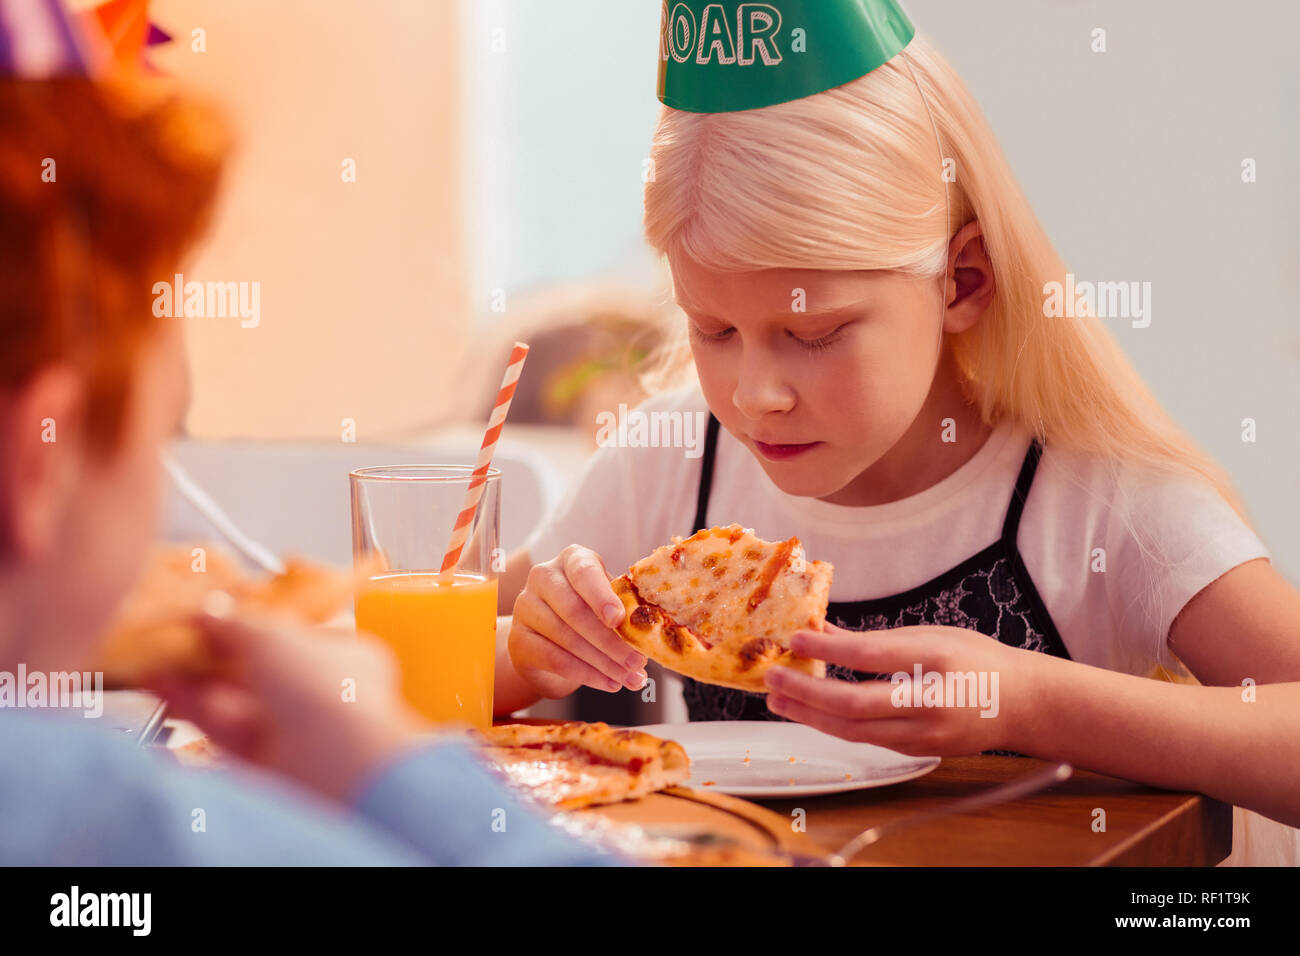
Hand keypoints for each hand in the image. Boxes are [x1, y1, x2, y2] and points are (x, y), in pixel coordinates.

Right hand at [148, 610, 433, 803]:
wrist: (330, 762)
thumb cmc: (322, 688)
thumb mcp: (272, 636)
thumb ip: (236, 624)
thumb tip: (208, 614)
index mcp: (348, 657)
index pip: (296, 635)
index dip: (252, 626)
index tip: (214, 618)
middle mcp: (325, 694)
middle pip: (260, 671)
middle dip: (213, 656)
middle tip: (173, 641)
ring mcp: (296, 731)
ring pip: (237, 702)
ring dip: (195, 682)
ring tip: (154, 663)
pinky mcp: (266, 763)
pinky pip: (224, 729)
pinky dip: (193, 708)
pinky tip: (160, 689)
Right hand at [507, 545, 646, 698]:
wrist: (546, 641)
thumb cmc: (587, 615)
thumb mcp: (605, 603)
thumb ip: (623, 609)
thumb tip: (650, 632)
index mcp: (571, 560)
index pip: (584, 572)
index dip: (601, 596)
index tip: (618, 619)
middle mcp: (543, 577)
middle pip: (574, 610)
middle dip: (610, 641)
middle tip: (637, 662)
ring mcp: (526, 607)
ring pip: (566, 638)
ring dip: (603, 663)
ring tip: (629, 678)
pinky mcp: (518, 640)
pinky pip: (555, 660)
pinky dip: (586, 675)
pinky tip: (609, 683)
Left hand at [764, 623, 1045, 755]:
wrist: (1023, 705)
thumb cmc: (978, 660)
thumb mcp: (931, 635)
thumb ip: (876, 638)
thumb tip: (823, 629)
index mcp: (938, 660)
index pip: (873, 656)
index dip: (829, 649)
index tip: (796, 638)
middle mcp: (931, 702)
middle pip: (857, 704)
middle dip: (807, 692)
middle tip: (772, 677)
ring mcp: (925, 733)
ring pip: (856, 731)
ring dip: (810, 715)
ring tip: (776, 699)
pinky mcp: (918, 751)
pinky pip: (866, 740)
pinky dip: (833, 725)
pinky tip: (809, 712)